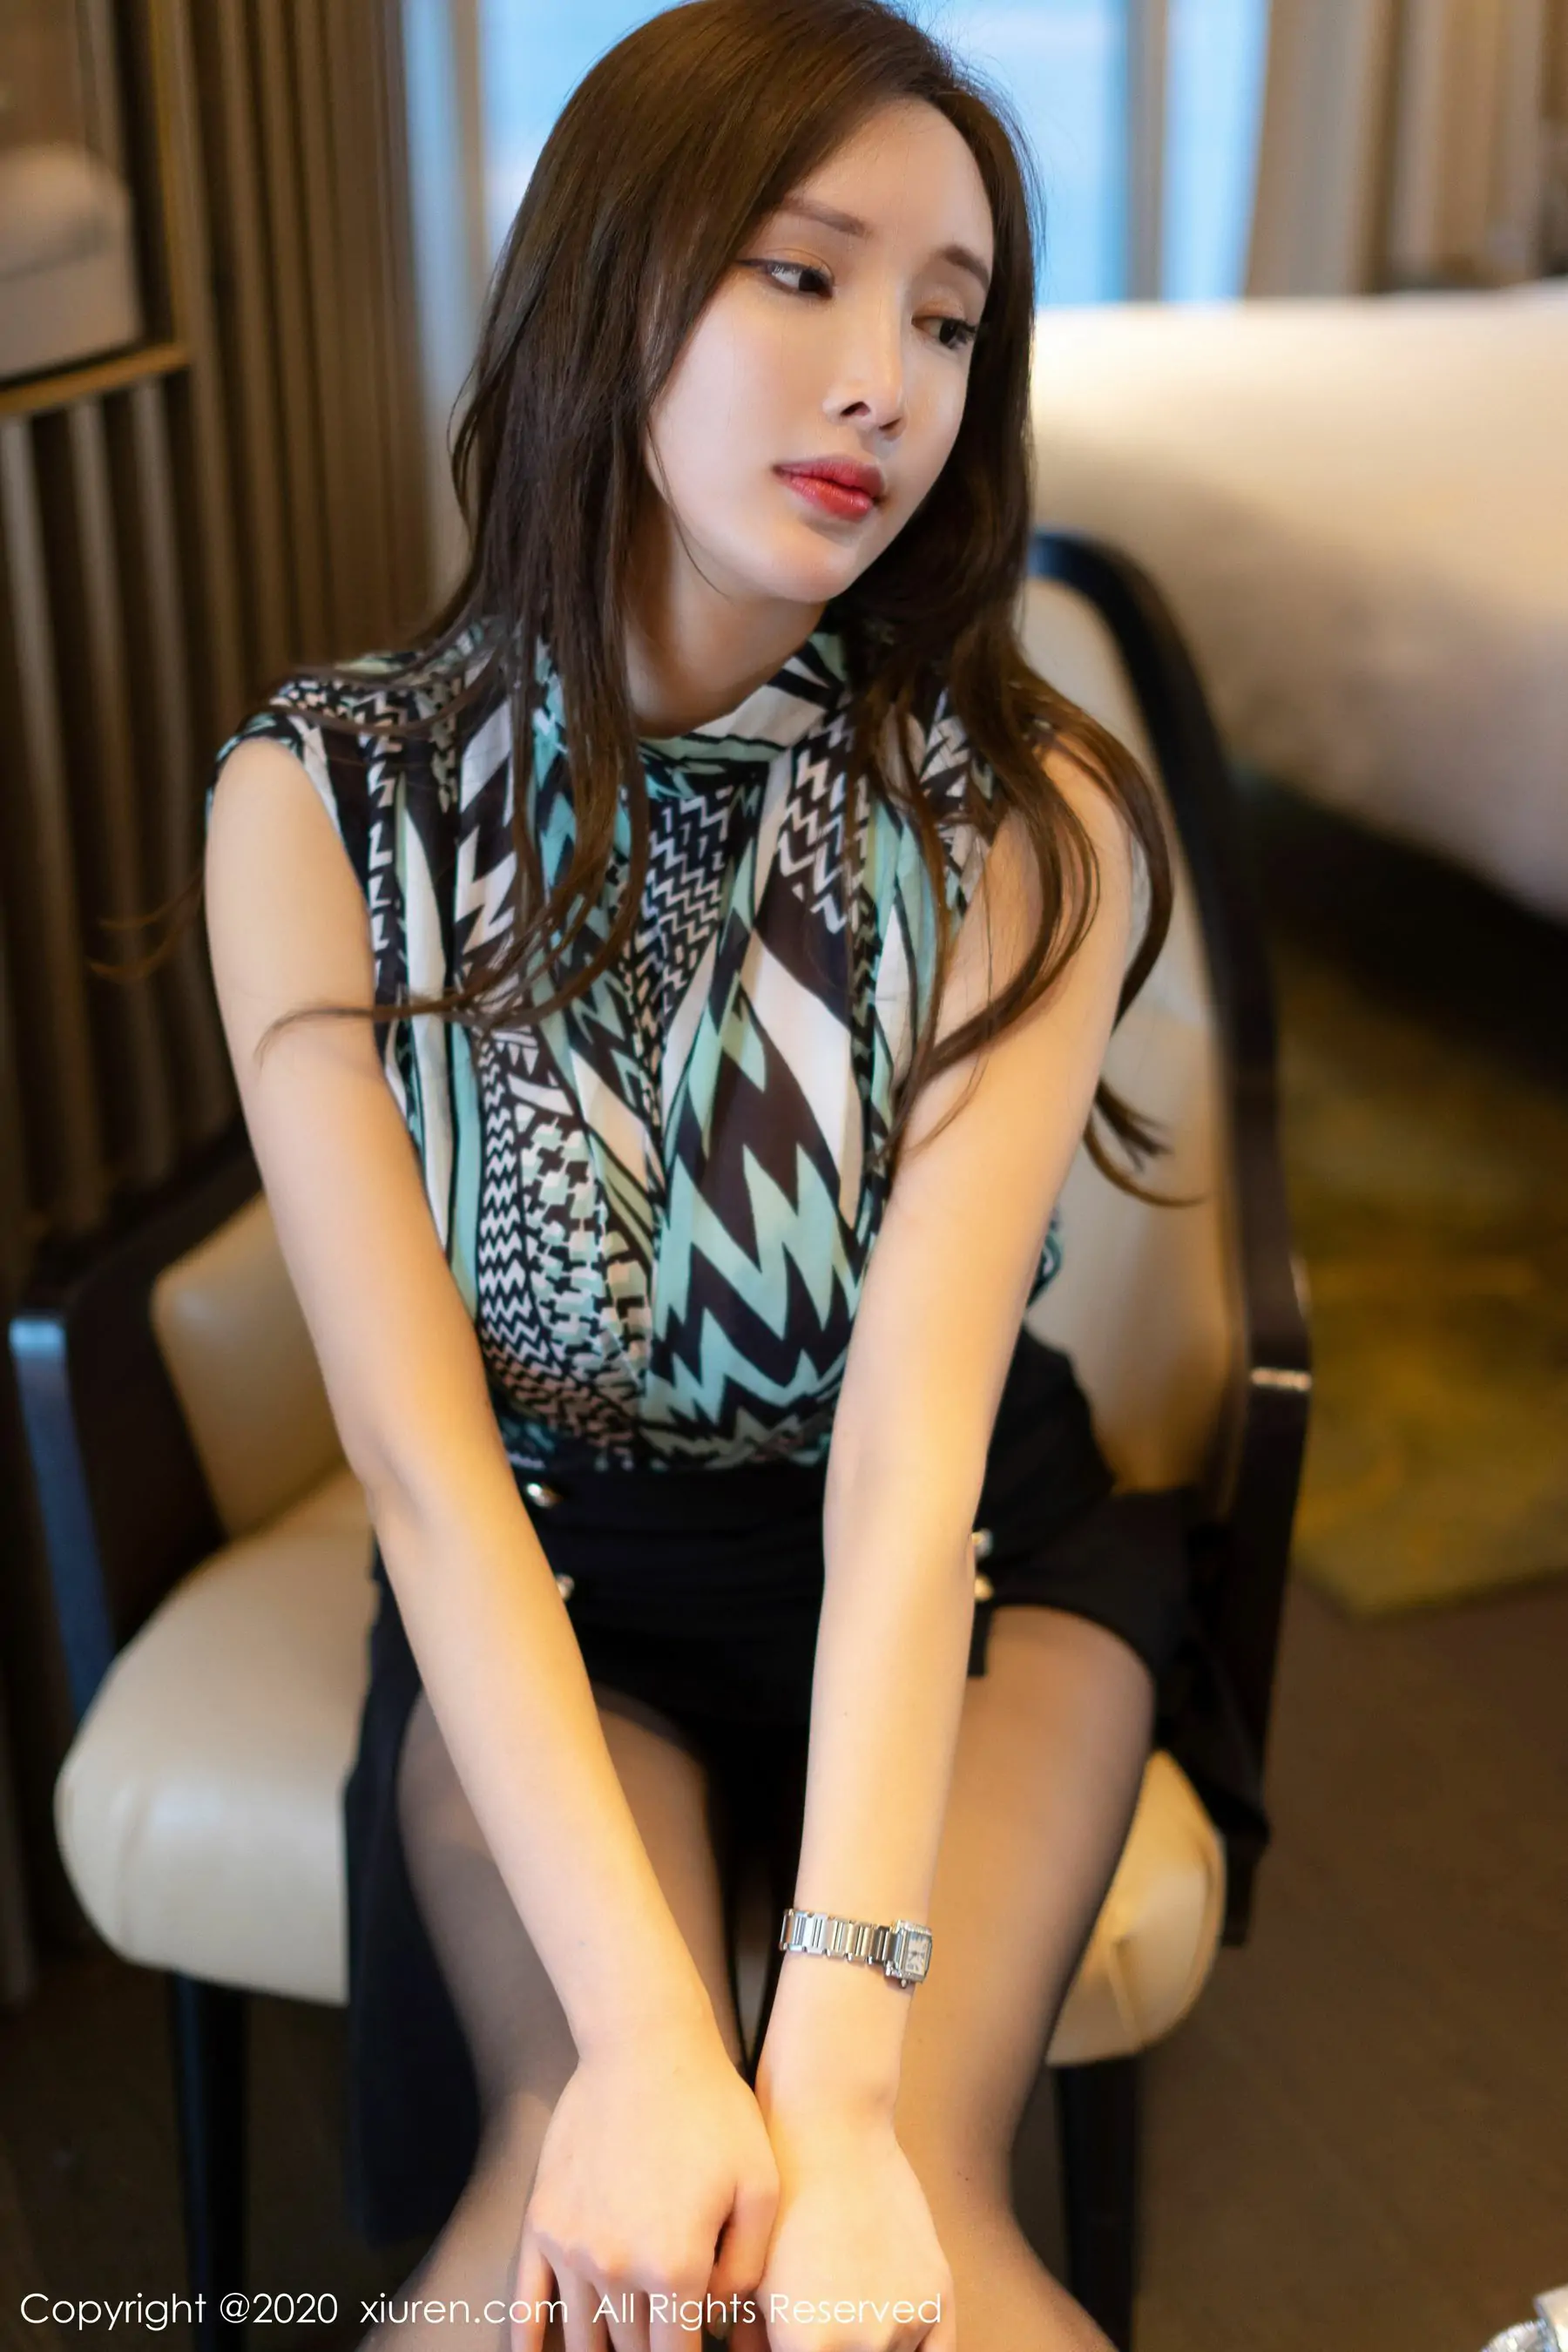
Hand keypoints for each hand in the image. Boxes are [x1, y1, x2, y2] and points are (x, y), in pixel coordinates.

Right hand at [510, 2011, 778, 2351]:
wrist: (644, 2046)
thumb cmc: (711, 2109)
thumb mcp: (760, 2186)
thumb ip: (745, 2269)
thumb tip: (716, 2318)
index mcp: (675, 2267)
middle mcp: (617, 2269)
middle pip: (632, 2349)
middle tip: (664, 2338)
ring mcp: (572, 2247)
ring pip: (585, 2334)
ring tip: (619, 2349)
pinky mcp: (542, 2222)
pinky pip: (527, 2300)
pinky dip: (529, 2340)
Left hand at [728, 2108, 955, 2351]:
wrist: (829, 2133)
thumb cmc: (778, 2203)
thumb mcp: (750, 2289)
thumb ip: (757, 2350)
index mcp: (808, 2346)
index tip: (799, 2344)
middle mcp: (863, 2343)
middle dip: (834, 2351)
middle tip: (824, 2331)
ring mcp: (906, 2318)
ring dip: (872, 2350)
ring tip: (850, 2316)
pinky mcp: (938, 2293)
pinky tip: (892, 2340)